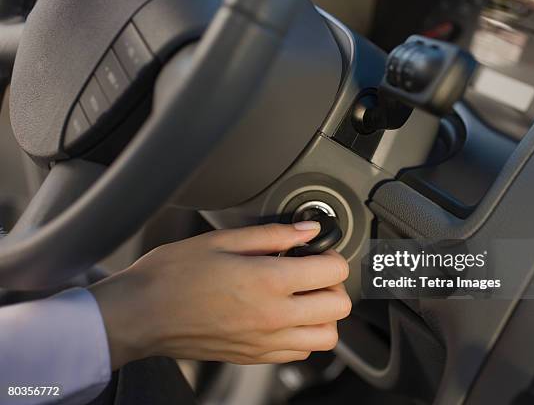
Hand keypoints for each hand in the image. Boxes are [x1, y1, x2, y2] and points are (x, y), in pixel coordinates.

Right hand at [89, 222, 350, 368]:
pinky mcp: (255, 357)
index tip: (317, 250)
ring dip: (323, 314)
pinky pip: (300, 353)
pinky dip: (304, 335)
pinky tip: (284, 316)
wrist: (140, 314)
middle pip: (339, 308)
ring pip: (327, 337)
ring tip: (302, 296)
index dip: (330, 255)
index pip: (333, 271)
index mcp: (268, 281)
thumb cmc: (172, 275)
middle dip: (333, 284)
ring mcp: (265, 342)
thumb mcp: (222, 240)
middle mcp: (273, 317)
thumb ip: (273, 234)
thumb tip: (308, 230)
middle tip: (312, 271)